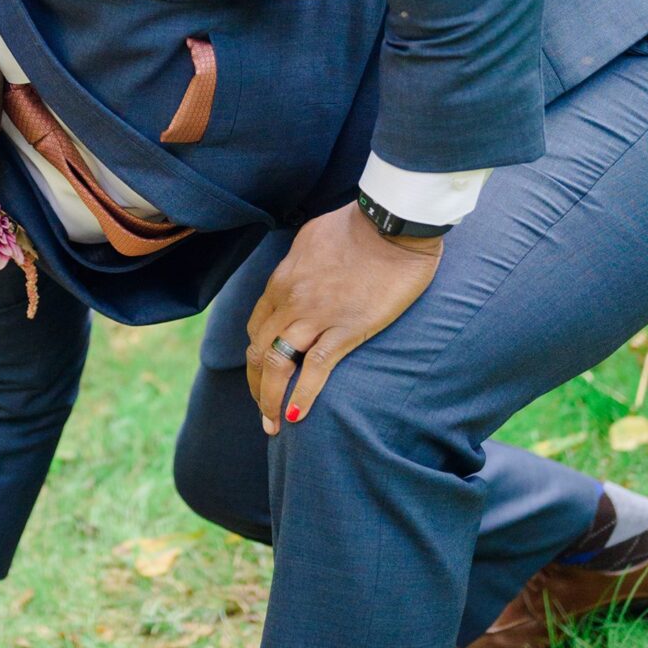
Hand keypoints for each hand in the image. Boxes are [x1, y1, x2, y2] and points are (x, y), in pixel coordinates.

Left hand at [246, 201, 443, 434]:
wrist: (391, 223)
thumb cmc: (357, 225)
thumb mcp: (311, 239)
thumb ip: (299, 264)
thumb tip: (298, 276)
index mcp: (281, 281)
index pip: (257, 327)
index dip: (256, 355)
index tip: (263, 375)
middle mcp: (289, 300)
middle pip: (259, 351)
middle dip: (256, 385)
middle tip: (263, 411)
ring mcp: (315, 316)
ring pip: (278, 364)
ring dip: (270, 399)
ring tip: (273, 424)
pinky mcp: (346, 328)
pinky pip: (315, 368)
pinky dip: (302, 395)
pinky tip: (297, 415)